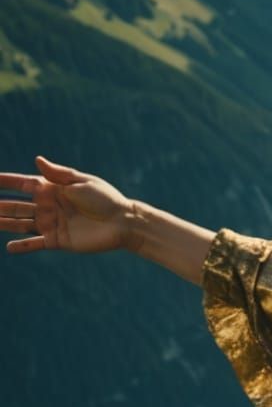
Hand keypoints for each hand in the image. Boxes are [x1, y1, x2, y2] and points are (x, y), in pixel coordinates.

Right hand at [1, 156, 136, 255]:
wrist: (124, 223)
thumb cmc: (106, 199)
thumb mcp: (82, 182)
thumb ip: (58, 174)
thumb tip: (37, 159)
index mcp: (53, 189)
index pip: (22, 184)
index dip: (5, 182)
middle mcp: (48, 206)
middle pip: (16, 205)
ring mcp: (52, 223)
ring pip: (20, 224)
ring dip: (3, 223)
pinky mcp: (58, 240)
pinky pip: (35, 243)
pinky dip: (22, 246)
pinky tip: (9, 248)